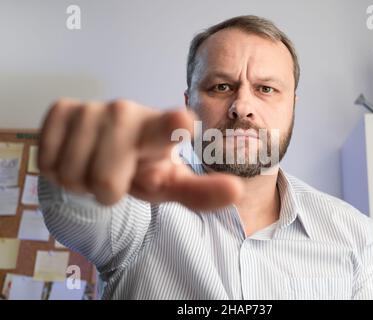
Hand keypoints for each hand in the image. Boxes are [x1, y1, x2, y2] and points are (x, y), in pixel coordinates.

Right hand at [38, 98, 242, 209]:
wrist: (103, 152)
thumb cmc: (143, 167)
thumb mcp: (171, 184)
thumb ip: (201, 192)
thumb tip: (236, 191)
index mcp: (160, 130)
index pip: (167, 127)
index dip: (171, 128)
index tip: (183, 123)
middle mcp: (127, 112)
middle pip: (105, 182)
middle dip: (108, 191)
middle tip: (117, 177)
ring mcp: (92, 109)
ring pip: (71, 175)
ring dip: (81, 182)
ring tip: (95, 166)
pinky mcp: (61, 109)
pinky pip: (48, 162)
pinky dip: (59, 171)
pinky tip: (75, 155)